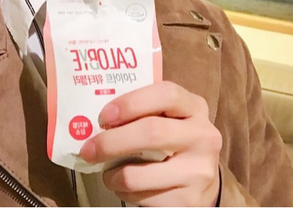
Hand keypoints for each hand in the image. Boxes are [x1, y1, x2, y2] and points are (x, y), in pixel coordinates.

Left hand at [79, 81, 221, 205]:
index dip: (131, 102)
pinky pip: (145, 198)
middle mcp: (203, 136)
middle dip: (112, 142)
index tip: (104, 116)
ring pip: (141, 174)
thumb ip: (145, 110)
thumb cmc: (175, 139)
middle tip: (88, 149)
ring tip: (105, 172)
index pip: (166, 94)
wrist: (204, 178)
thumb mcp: (169, 116)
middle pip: (152, 132)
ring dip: (113, 174)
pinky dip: (126, 192)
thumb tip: (96, 118)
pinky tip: (123, 186)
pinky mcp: (190, 200)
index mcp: (194, 107)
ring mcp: (199, 171)